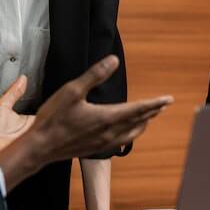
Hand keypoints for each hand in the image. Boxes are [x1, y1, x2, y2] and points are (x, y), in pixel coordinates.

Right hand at [0, 56, 171, 188]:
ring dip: (143, 124)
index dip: (155, 102)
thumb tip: (114, 60)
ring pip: (132, 133)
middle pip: (138, 121)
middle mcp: (110, 132)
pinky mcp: (96, 148)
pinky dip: (131, 133)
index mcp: (107, 117)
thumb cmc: (54, 118)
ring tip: (150, 118)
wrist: (41, 148)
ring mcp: (103, 143)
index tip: (169, 99)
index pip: (138, 108)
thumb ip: (95, 75)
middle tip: (164, 105)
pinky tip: (127, 132)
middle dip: (152, 112)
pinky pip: (121, 141)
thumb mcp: (72, 91)